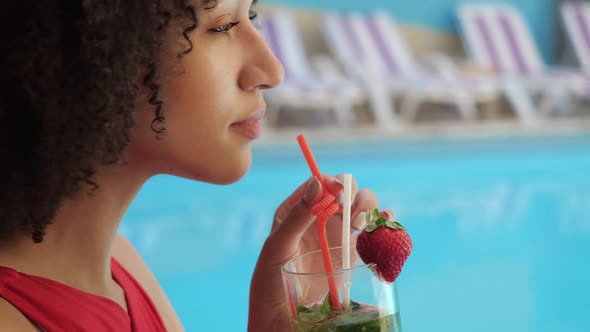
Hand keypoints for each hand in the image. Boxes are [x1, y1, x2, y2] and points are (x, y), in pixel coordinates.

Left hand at [248, 174, 390, 330]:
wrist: (280, 320)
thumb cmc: (270, 282)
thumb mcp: (278, 246)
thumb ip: (297, 216)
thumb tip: (317, 183)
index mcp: (296, 210)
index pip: (319, 184)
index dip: (332, 182)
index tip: (339, 192)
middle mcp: (318, 219)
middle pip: (345, 192)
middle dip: (353, 195)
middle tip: (350, 211)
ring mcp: (336, 236)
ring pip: (361, 210)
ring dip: (369, 208)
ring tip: (362, 222)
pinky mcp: (351, 254)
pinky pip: (371, 233)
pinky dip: (383, 225)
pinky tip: (385, 224)